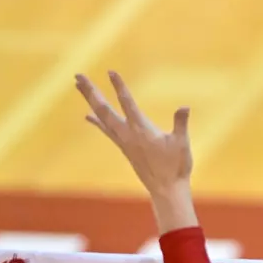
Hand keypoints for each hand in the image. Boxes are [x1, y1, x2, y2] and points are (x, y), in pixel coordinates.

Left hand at [75, 72, 196, 232]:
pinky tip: (88, 115)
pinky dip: (96, 120)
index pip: (127, 103)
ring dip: (90, 100)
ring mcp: (123, 141)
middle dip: (91, 92)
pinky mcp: (124, 147)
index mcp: (141, 130)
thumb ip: (181, 124)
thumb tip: (184, 107)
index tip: (110, 71)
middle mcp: (127, 134)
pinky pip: (106, 129)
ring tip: (79, 86)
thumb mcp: (182, 143)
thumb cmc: (176, 166)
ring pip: (101, 117)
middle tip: (78, 76)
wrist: (166, 190)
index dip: (119, 87)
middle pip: (104, 109)